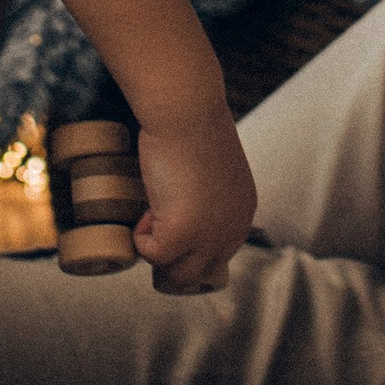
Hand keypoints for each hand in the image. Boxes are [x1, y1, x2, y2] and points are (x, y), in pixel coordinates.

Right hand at [131, 107, 257, 295]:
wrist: (185, 111)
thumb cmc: (192, 127)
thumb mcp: (210, 169)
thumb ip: (207, 196)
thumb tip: (177, 209)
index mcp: (242, 212)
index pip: (218, 252)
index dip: (190, 243)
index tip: (170, 218)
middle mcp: (233, 229)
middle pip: (201, 270)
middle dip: (174, 255)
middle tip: (155, 223)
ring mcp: (210, 235)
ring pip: (179, 273)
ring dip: (159, 251)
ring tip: (150, 214)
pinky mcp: (183, 234)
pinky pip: (154, 256)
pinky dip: (141, 240)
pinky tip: (145, 210)